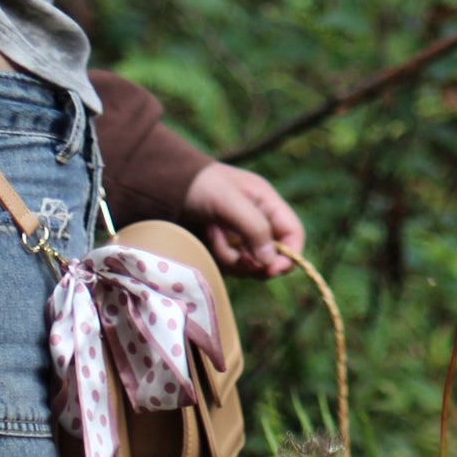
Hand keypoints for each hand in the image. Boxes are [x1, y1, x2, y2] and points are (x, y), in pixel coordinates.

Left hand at [184, 163, 304, 278]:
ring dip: (232, 258)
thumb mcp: (229, 202)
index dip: (290, 254)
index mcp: (267, 203)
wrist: (164, 188)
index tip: (273, 270)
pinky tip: (206, 240)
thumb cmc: (201, 187)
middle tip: (241, 261)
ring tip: (213, 236)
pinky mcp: (222, 249)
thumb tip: (272, 261)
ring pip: (250, 264)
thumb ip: (254, 227)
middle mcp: (257, 221)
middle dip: (256, 261)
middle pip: (272, 255)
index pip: (292, 233)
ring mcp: (239, 237)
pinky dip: (219, 258)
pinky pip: (230, 266)